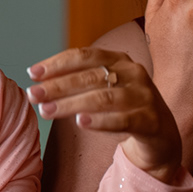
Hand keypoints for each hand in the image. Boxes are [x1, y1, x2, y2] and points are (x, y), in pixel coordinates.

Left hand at [24, 49, 183, 179]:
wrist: (160, 135)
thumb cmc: (123, 109)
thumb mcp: (102, 89)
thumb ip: (77, 82)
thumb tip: (38, 82)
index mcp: (119, 60)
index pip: (83, 56)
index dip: (57, 63)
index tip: (32, 73)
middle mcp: (133, 73)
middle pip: (90, 76)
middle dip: (58, 85)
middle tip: (34, 95)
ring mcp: (144, 96)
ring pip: (104, 98)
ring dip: (71, 104)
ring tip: (47, 111)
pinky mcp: (151, 121)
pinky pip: (123, 120)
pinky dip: (101, 121)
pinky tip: (81, 122)